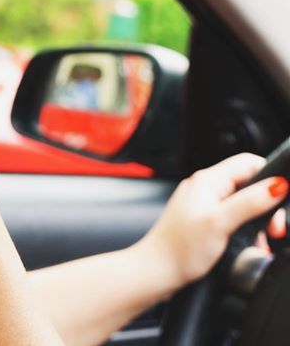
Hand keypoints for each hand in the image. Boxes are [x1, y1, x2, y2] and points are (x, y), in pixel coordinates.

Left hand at [137, 153, 287, 287]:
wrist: (155, 271)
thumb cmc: (179, 249)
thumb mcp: (220, 222)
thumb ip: (250, 202)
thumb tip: (278, 184)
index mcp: (207, 181)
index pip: (248, 163)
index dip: (270, 176)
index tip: (281, 198)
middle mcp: (203, 188)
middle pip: (248, 184)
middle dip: (266, 205)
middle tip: (273, 228)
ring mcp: (202, 204)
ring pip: (242, 203)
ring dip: (257, 221)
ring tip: (261, 240)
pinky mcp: (202, 221)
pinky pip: (232, 218)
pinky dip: (244, 230)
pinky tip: (248, 245)